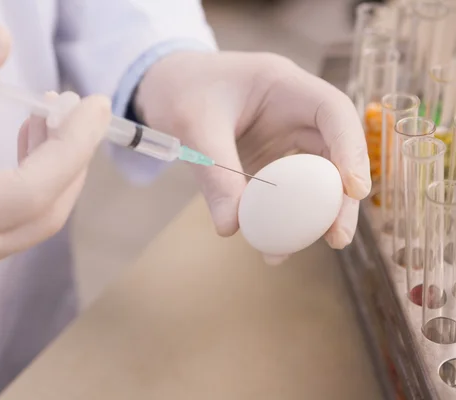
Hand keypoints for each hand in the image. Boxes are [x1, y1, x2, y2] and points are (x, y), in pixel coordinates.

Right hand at [0, 26, 110, 282]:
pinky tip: (21, 146)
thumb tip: (0, 39)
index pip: (31, 192)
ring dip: (52, 174)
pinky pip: (7, 226)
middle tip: (76, 110)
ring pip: (28, 225)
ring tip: (48, 119)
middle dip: (72, 162)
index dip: (72, 147)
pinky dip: (28, 188)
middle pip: (42, 216)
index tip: (95, 105)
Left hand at [135, 52, 370, 262]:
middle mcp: (292, 110)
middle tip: (337, 237)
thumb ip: (214, 173)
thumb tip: (230, 228)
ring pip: (315, 174)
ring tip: (304, 247)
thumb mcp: (193, 127)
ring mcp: (282, 135)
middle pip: (333, 150)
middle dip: (341, 196)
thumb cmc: (179, 91)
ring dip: (315, 213)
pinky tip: (275, 244)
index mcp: (283, 85)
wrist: (159, 88)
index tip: (354, 190)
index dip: (351, 148)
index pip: (333, 110)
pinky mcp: (268, 158)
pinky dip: (284, 215)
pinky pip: (286, 188)